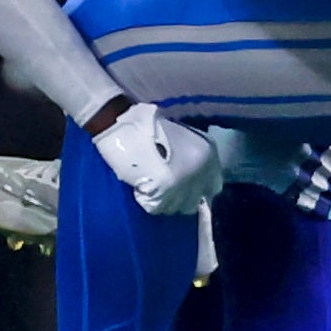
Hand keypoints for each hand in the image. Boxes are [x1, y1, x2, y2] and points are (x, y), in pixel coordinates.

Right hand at [90, 102, 223, 214]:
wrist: (118, 122)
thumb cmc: (145, 126)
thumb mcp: (178, 137)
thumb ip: (190, 157)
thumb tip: (193, 181)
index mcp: (208, 152)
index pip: (213, 186)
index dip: (196, 190)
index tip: (182, 188)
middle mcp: (202, 169)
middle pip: (193, 201)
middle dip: (179, 199)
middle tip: (162, 189)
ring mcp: (184, 182)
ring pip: (175, 207)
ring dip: (163, 201)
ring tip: (149, 185)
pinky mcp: (163, 190)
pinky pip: (157, 208)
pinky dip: (148, 202)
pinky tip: (140, 187)